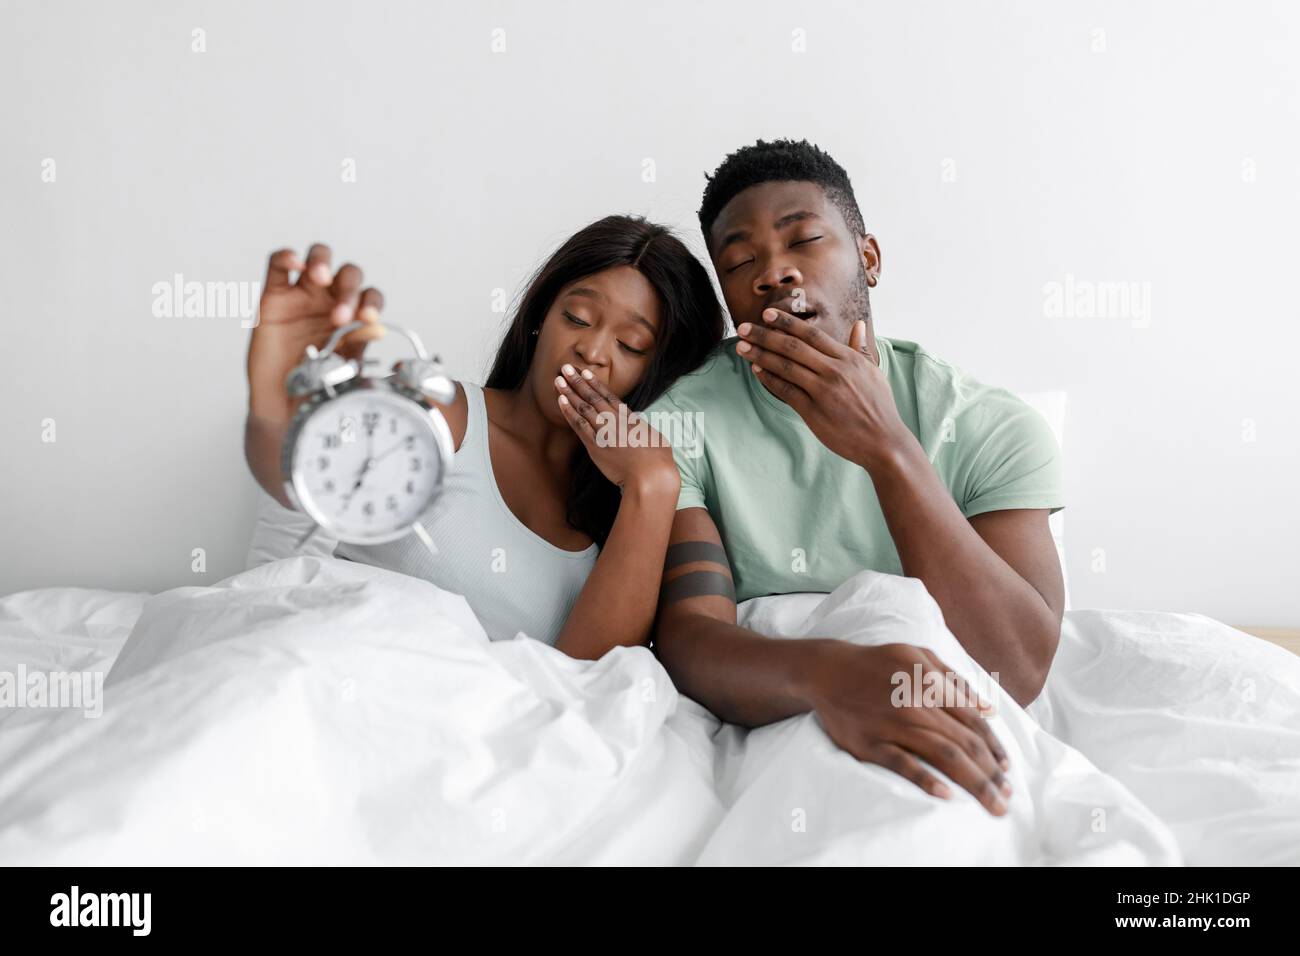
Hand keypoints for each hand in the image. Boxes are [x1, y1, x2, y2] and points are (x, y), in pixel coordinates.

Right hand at [247, 244, 385, 420]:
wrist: (284, 405)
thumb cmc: (317, 385)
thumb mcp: (344, 367)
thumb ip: (358, 345)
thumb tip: (377, 328)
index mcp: (355, 316)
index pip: (371, 295)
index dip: (372, 302)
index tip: (368, 318)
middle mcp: (331, 301)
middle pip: (348, 274)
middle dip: (348, 289)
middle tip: (339, 317)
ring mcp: (303, 296)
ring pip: (318, 257)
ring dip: (323, 262)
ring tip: (321, 279)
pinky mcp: (275, 295)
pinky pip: (278, 265)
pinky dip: (287, 257)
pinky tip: (296, 263)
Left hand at [553, 364, 679, 495]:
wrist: (650, 475)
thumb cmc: (658, 459)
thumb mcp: (653, 436)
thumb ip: (640, 428)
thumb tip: (636, 425)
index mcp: (629, 417)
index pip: (608, 396)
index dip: (595, 383)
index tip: (585, 372)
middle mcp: (615, 421)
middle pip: (592, 397)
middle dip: (578, 382)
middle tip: (566, 368)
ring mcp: (604, 433)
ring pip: (583, 408)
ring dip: (569, 393)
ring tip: (558, 380)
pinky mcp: (596, 447)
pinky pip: (579, 426)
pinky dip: (569, 412)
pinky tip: (561, 401)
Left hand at [735, 308, 911, 470]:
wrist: (883, 441)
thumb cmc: (879, 406)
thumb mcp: (873, 372)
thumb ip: (860, 348)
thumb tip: (859, 324)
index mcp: (848, 358)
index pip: (812, 334)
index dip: (787, 323)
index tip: (767, 314)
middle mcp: (835, 371)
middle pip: (793, 347)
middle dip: (765, 335)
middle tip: (743, 328)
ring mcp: (823, 391)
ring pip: (785, 366)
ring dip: (760, 355)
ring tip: (741, 346)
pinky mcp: (814, 411)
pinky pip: (786, 391)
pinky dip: (769, 379)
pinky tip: (756, 370)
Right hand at [804, 641, 1013, 815]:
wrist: (828, 671)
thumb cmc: (878, 664)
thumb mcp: (918, 656)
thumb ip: (954, 680)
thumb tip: (988, 710)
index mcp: (930, 684)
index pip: (973, 722)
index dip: (995, 748)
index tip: (1008, 771)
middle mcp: (916, 705)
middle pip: (964, 744)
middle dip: (991, 774)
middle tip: (1007, 798)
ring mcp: (893, 725)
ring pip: (943, 756)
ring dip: (972, 782)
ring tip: (991, 804)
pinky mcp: (870, 743)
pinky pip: (901, 764)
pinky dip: (925, 779)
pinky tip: (946, 795)